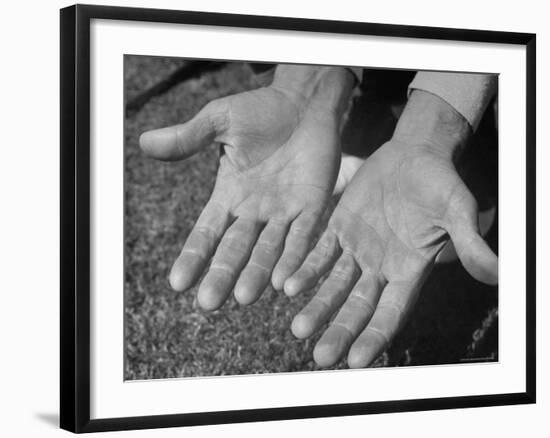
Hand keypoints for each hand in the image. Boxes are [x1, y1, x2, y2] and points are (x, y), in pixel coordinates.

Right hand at [140, 65, 353, 309]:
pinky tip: (285, 280)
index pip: (207, 232)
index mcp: (229, 196)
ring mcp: (285, 212)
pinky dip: (294, 257)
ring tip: (244, 296)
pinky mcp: (314, 206)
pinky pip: (303, 236)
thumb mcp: (220, 121)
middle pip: (235, 250)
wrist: (305, 103)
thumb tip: (145, 143)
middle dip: (222, 275)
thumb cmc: (261, 110)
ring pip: (269, 250)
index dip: (193, 256)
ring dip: (258, 273)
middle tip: (210, 303)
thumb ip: (190, 136)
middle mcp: (255, 212)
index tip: (178, 283)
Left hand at [284, 90, 497, 367]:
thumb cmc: (441, 183)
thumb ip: (468, 241)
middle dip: (340, 331)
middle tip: (319, 357)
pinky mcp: (339, 228)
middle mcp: (380, 267)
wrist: (414, 155)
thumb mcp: (457, 210)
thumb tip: (496, 273)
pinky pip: (320, 252)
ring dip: (317, 306)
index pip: (390, 312)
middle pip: (357, 307)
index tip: (356, 362)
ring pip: (334, 285)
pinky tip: (287, 285)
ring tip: (298, 329)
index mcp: (409, 270)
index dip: (374, 336)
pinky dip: (306, 269)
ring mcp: (357, 248)